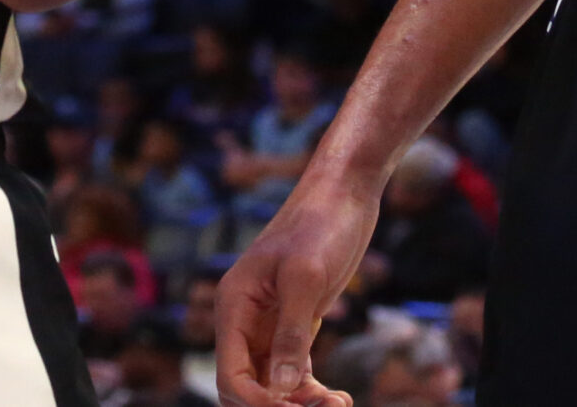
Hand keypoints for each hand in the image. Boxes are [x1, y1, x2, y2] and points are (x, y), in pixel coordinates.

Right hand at [218, 170, 382, 406]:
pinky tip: (339, 397)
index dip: (256, 402)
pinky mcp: (296, 323)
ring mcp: (269, 323)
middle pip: (247, 385)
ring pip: (272, 383)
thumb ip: (290, 333)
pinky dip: (311, 389)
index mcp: (233, 305)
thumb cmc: (321, 223)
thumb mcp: (306, 277)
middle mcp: (245, 319)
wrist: (346, 192)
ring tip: (338, 405)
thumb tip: (281, 388)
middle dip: (276, 405)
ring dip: (299, 402)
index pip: (230, 374)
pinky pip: (294, 370)